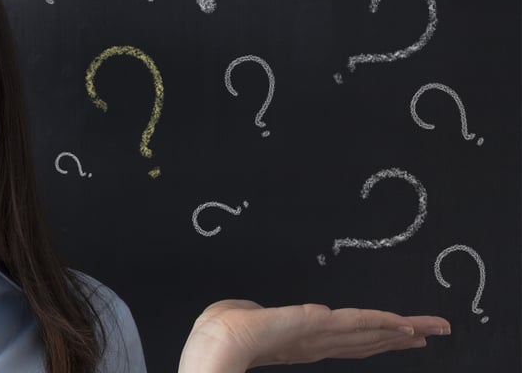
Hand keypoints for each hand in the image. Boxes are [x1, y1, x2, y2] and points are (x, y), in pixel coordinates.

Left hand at [179, 299, 449, 371]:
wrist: (217, 341)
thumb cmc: (220, 331)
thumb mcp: (244, 317)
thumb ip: (260, 316)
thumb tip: (256, 311)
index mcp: (301, 341)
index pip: (346, 339)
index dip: (375, 336)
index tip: (401, 332)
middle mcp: (315, 343)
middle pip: (366, 338)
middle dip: (400, 335)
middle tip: (435, 330)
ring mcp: (318, 337)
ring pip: (367, 331)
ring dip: (400, 329)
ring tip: (430, 329)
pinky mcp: (316, 327)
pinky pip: (354, 323)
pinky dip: (379, 323)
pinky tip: (401, 322)